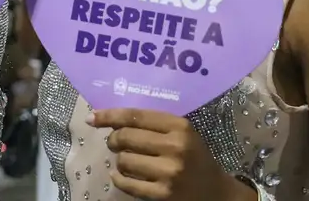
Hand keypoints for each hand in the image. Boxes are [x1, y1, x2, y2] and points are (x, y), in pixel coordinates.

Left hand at [92, 108, 245, 199]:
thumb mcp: (183, 134)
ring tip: (128, 161)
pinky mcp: (163, 193)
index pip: (136, 116)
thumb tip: (112, 120)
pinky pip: (127, 183)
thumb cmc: (195, 157)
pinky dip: (119, 178)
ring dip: (120, 161)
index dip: (110, 116)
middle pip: (126, 137)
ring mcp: (169, 172)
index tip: (92, 118)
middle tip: (114, 143)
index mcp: (180, 127)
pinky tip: (121, 176)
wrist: (215, 192)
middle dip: (113, 140)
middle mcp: (175, 147)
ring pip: (124, 160)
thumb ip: (154, 125)